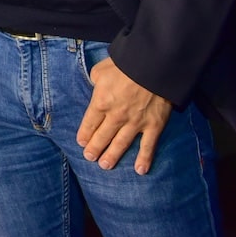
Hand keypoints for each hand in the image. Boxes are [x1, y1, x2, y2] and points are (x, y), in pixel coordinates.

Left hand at [76, 56, 172, 173]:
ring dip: (112, 156)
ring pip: (121, 144)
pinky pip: (148, 146)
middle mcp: (116, 116)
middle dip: (94, 149)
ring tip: (105, 166)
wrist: (154, 66)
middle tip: (89, 158)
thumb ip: (96, 81)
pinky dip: (145, 159)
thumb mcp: (101, 70)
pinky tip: (140, 171)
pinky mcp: (154, 126)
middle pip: (102, 137)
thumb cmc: (125, 65)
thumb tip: (96, 87)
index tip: (81, 142)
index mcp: (101, 102)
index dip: (84, 134)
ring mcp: (136, 123)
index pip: (89, 123)